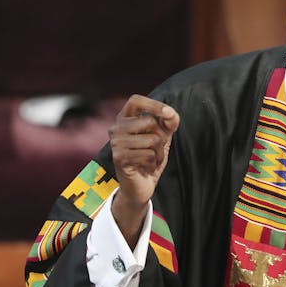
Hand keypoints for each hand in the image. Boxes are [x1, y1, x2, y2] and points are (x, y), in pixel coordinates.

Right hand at [108, 95, 179, 244]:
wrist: (140, 186)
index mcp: (125, 119)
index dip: (153, 104)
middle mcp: (116, 128)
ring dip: (158, 152)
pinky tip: (145, 167)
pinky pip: (148, 153)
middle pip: (149, 122)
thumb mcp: (163, 137)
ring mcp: (115, 143)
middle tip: (154, 149)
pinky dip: (153, 161)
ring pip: (152, 139)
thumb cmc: (150, 158)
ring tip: (150, 159)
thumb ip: (169, 123)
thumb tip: (170, 114)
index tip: (168, 113)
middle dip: (161, 137)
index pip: (135, 100)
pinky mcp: (119, 158)